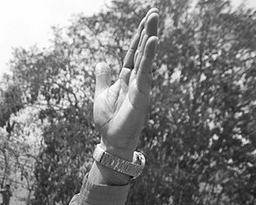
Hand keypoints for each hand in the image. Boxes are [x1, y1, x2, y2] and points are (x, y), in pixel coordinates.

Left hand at [94, 9, 157, 156]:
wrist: (112, 141)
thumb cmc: (108, 122)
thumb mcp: (101, 95)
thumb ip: (103, 78)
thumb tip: (101, 62)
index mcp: (126, 78)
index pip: (133, 53)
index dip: (138, 37)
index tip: (145, 20)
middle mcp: (136, 80)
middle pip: (142, 50)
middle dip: (148, 31)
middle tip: (154, 12)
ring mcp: (141, 86)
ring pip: (146, 57)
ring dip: (150, 37)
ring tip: (154, 18)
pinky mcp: (142, 94)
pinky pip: (145, 71)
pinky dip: (148, 56)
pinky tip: (152, 41)